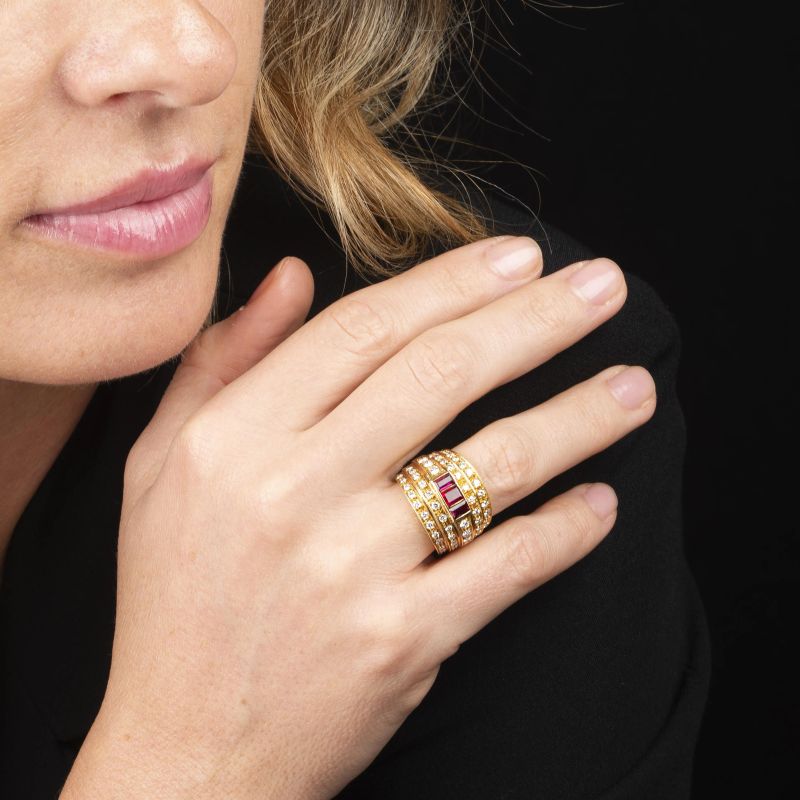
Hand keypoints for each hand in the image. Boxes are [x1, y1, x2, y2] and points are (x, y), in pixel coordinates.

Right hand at [62, 235, 654, 799]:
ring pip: (496, 462)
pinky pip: (508, 566)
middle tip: (604, 286)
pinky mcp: (401, 640)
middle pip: (444, 373)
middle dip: (538, 318)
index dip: (453, 281)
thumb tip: (293, 277)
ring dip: (579, 415)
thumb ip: (223, 361)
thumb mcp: (163, 465)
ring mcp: (352, 569)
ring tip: (634, 386)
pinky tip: (601, 501)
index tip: (520, 256)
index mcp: (235, 437)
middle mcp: (293, 491)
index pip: (365, 328)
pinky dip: (566, 530)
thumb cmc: (175, 599)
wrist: (190, 748)